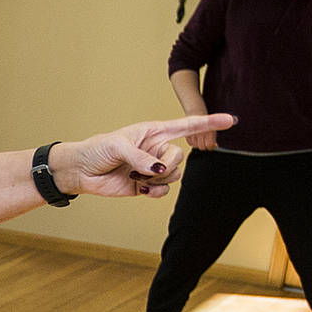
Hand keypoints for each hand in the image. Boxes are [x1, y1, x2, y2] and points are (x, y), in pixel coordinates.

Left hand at [57, 113, 233, 197]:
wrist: (80, 171)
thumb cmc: (96, 150)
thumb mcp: (117, 146)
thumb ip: (141, 156)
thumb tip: (159, 170)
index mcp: (153, 131)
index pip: (186, 125)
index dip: (209, 123)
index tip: (231, 120)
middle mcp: (157, 148)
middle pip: (180, 157)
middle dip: (167, 165)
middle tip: (147, 168)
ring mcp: (152, 167)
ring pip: (174, 175)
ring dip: (159, 179)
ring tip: (137, 177)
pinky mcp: (146, 185)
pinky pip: (164, 190)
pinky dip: (156, 191)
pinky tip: (141, 188)